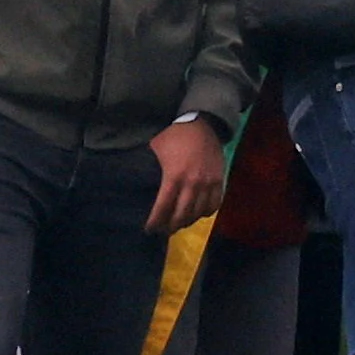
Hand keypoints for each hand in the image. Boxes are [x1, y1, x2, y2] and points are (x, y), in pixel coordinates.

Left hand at [147, 119, 229, 233]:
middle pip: (182, 215)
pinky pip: (214, 205)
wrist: (203, 124)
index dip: (155, 221)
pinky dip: (205, 213)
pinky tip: (197, 213)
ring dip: (188, 222)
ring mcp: (208, 184)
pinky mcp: (219, 181)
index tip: (149, 229)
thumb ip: (152, 168)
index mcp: (174, 177)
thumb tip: (136, 180)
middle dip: (171, 226)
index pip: (163, 207)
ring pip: (198, 213)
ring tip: (179, 224)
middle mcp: (192, 184)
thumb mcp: (157, 148)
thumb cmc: (175, 136)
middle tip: (164, 230)